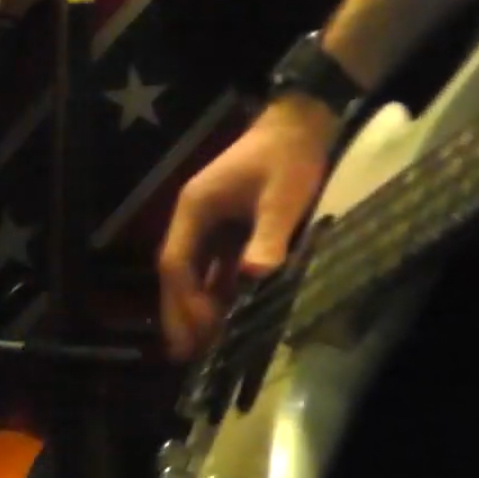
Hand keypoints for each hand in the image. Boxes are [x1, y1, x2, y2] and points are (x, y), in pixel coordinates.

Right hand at [157, 96, 339, 359]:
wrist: (302, 121)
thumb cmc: (288, 157)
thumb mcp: (282, 199)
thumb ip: (267, 238)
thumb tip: (254, 280)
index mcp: (195, 208)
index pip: (176, 263)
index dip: (184, 301)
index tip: (199, 333)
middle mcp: (194, 217)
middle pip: (179, 272)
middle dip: (181, 312)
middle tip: (187, 356)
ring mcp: (211, 220)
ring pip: (198, 271)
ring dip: (201, 305)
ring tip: (208, 347)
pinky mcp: (231, 223)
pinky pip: (218, 264)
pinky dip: (221, 290)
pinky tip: (232, 315)